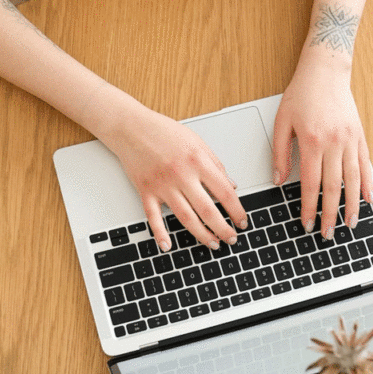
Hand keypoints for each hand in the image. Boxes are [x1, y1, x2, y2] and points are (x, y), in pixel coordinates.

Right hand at [107, 107, 247, 251]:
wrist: (131, 127)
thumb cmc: (163, 131)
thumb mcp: (196, 142)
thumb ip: (215, 164)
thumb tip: (231, 185)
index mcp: (197, 161)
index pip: (224, 192)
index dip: (236, 210)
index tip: (242, 220)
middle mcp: (181, 175)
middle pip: (207, 210)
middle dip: (223, 228)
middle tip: (231, 238)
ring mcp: (162, 185)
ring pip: (185, 217)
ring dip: (201, 234)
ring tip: (213, 243)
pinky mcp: (146, 191)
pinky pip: (153, 217)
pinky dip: (160, 233)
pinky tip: (168, 245)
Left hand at [272, 62, 371, 238]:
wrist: (325, 71)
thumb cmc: (301, 94)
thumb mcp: (282, 122)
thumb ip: (280, 153)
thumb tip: (279, 181)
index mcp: (312, 141)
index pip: (311, 184)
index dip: (309, 207)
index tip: (307, 223)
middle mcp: (334, 143)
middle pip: (334, 187)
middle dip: (330, 214)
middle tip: (327, 234)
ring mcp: (350, 140)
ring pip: (353, 180)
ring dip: (352, 206)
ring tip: (349, 225)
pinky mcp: (360, 136)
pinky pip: (366, 165)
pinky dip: (368, 185)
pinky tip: (367, 200)